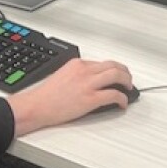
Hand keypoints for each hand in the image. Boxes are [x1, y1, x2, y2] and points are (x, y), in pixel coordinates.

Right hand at [6, 58, 133, 136]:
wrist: (37, 106)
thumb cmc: (46, 95)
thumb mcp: (62, 75)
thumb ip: (77, 74)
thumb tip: (90, 80)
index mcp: (77, 63)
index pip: (101, 62)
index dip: (112, 69)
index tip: (116, 74)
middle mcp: (84, 71)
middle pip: (113, 65)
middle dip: (124, 72)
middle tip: (128, 79)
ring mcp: (88, 84)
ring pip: (116, 75)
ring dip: (127, 81)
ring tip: (129, 89)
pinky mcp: (90, 99)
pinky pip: (113, 95)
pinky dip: (122, 99)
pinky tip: (122, 103)